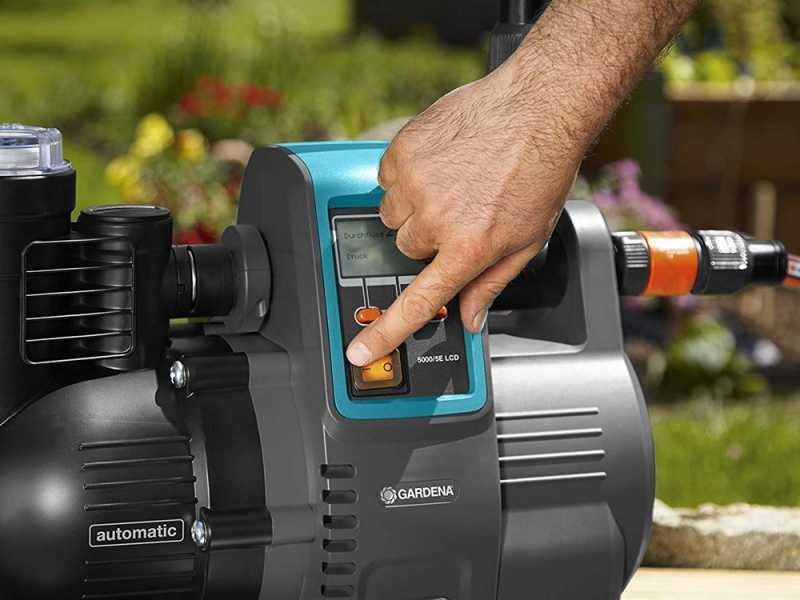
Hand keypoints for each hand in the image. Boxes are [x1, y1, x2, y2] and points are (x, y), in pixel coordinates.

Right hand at [345, 59, 582, 366]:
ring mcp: (415, 182)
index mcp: (469, 248)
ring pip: (393, 214)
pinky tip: (440, 163)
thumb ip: (491, 283)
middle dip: (427, 238)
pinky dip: (406, 174)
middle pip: (405, 248)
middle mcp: (437, 219)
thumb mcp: (527, 240)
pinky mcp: (403, 150)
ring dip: (415, 206)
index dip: (385, 332)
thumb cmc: (540, 171)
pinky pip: (386, 176)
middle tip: (459, 214)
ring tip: (451, 183)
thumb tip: (471, 317)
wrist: (539, 106)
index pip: (417, 301)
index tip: (359, 350)